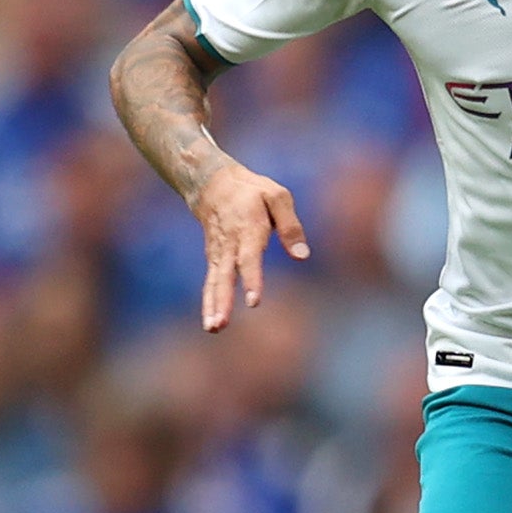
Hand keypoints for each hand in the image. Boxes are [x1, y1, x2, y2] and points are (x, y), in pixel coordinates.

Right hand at [189, 159, 306, 331]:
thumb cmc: (252, 192)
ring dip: (213, 306)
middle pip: (225, 276)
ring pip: (214, 282)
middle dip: (224, 300)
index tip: (253, 301)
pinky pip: (210, 283)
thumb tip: (302, 257)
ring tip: (213, 328)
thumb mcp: (278, 197)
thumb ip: (290, 226)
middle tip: (221, 324)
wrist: (213, 184)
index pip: (248, 258)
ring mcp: (219, 253)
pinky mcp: (214, 259)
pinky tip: (211, 324)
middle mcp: (230, 244)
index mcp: (248, 228)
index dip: (251, 279)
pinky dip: (209, 302)